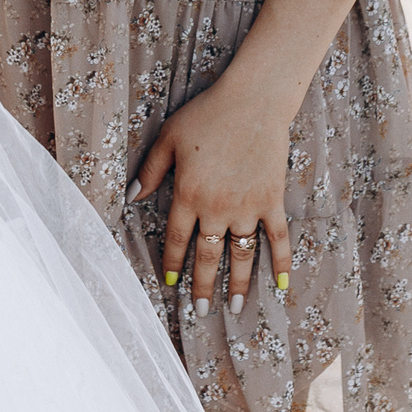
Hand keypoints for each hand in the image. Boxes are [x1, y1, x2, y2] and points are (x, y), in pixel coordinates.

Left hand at [132, 74, 293, 318]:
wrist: (253, 101)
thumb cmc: (207, 115)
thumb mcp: (169, 138)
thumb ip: (150, 171)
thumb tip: (131, 198)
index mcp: (189, 195)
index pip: (178, 239)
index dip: (174, 262)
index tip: (171, 281)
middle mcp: (217, 208)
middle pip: (207, 256)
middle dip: (202, 286)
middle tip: (201, 310)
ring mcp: (247, 206)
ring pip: (240, 254)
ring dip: (237, 284)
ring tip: (234, 307)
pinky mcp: (272, 200)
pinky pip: (277, 238)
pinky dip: (280, 262)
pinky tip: (279, 285)